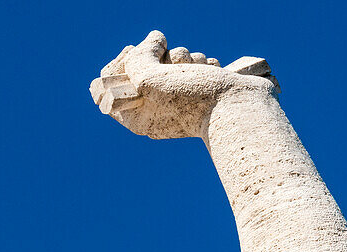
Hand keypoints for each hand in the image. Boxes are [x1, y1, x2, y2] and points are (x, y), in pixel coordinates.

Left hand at [90, 31, 278, 138]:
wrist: (239, 106)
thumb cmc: (192, 99)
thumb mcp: (150, 79)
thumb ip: (136, 59)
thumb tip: (151, 41)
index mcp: (135, 115)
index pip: (107, 84)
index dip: (119, 63)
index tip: (135, 54)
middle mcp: (153, 107)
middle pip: (141, 65)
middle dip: (158, 56)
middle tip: (170, 64)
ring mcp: (176, 96)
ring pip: (168, 59)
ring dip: (182, 56)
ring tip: (194, 69)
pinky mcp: (197, 86)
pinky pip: (190, 62)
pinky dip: (199, 61)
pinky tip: (208, 69)